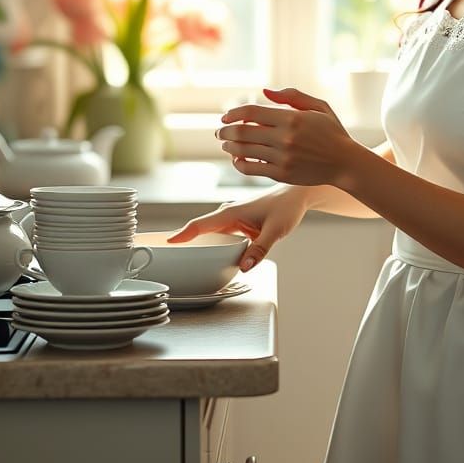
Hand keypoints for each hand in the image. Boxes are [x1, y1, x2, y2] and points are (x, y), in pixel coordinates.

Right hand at [166, 185, 306, 271]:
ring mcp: (233, 218)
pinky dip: (213, 244)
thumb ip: (260, 249)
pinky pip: (220, 235)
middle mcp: (228, 214)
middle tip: (168, 257)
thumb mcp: (276, 230)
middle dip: (185, 241)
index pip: (200, 224)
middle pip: (201, 230)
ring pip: (210, 233)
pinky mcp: (239, 224)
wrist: (296, 195)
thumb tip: (245, 267)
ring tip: (184, 259)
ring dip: (199, 243)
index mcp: (231, 212)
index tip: (166, 244)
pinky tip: (212, 256)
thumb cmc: (286, 207)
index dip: (182, 235)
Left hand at [216, 87, 358, 186]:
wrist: (346, 163)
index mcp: (292, 118)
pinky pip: (251, 169)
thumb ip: (292, 96)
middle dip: (225, 132)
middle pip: (242, 133)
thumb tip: (264, 92)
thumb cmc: (332, 131)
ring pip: (243, 151)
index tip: (225, 117)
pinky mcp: (282, 174)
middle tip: (220, 132)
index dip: (233, 114)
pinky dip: (239, 163)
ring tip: (226, 145)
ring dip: (229, 147)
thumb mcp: (319, 107)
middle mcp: (285, 138)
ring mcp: (282, 158)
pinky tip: (237, 159)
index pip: (251, 113)